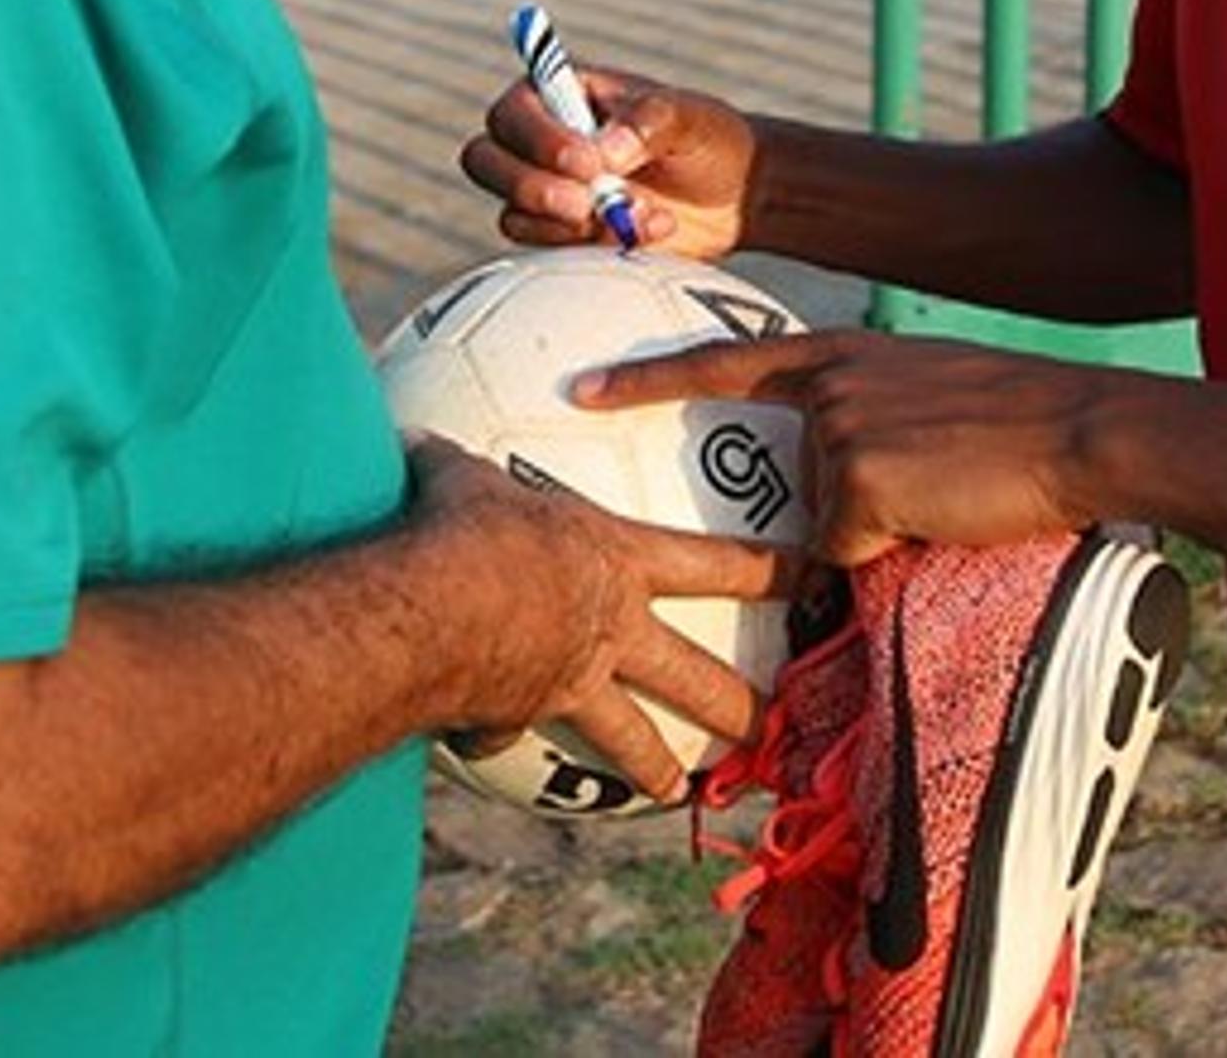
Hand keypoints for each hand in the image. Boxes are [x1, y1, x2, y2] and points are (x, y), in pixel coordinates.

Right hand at [403, 439, 796, 802]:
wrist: (429, 610)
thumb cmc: (462, 526)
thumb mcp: (460, 474)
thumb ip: (455, 460)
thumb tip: (410, 431)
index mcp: (617, 560)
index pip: (716, 564)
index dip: (771, 572)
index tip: (816, 582)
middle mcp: (608, 629)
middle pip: (694, 673)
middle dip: (740, 702)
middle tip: (776, 727)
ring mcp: (569, 683)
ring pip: (631, 735)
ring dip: (657, 767)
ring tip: (683, 794)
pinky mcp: (519, 719)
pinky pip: (515, 737)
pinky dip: (502, 744)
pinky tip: (485, 752)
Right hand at [459, 64, 756, 258]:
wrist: (737, 197)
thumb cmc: (709, 139)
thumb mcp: (689, 118)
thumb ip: (647, 123)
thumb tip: (602, 151)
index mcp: (560, 94)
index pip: (511, 111)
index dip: (538, 140)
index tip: (589, 163)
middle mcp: (540, 141)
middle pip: (483, 160)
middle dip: (531, 187)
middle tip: (586, 203)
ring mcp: (548, 192)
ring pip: (514, 214)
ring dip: (574, 224)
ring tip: (643, 213)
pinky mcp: (564, 236)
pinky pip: (548, 250)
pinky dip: (594, 247)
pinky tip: (649, 230)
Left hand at [581, 332, 1118, 567]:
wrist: (1081, 429)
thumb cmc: (1021, 424)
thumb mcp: (931, 397)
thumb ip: (871, 422)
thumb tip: (838, 502)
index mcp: (841, 354)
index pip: (721, 364)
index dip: (645, 379)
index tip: (581, 392)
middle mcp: (827, 384)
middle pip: (797, 481)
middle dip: (855, 501)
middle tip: (928, 484)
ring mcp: (836, 430)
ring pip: (828, 527)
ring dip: (888, 527)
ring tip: (957, 492)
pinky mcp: (856, 481)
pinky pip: (851, 551)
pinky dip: (897, 548)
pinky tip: (949, 513)